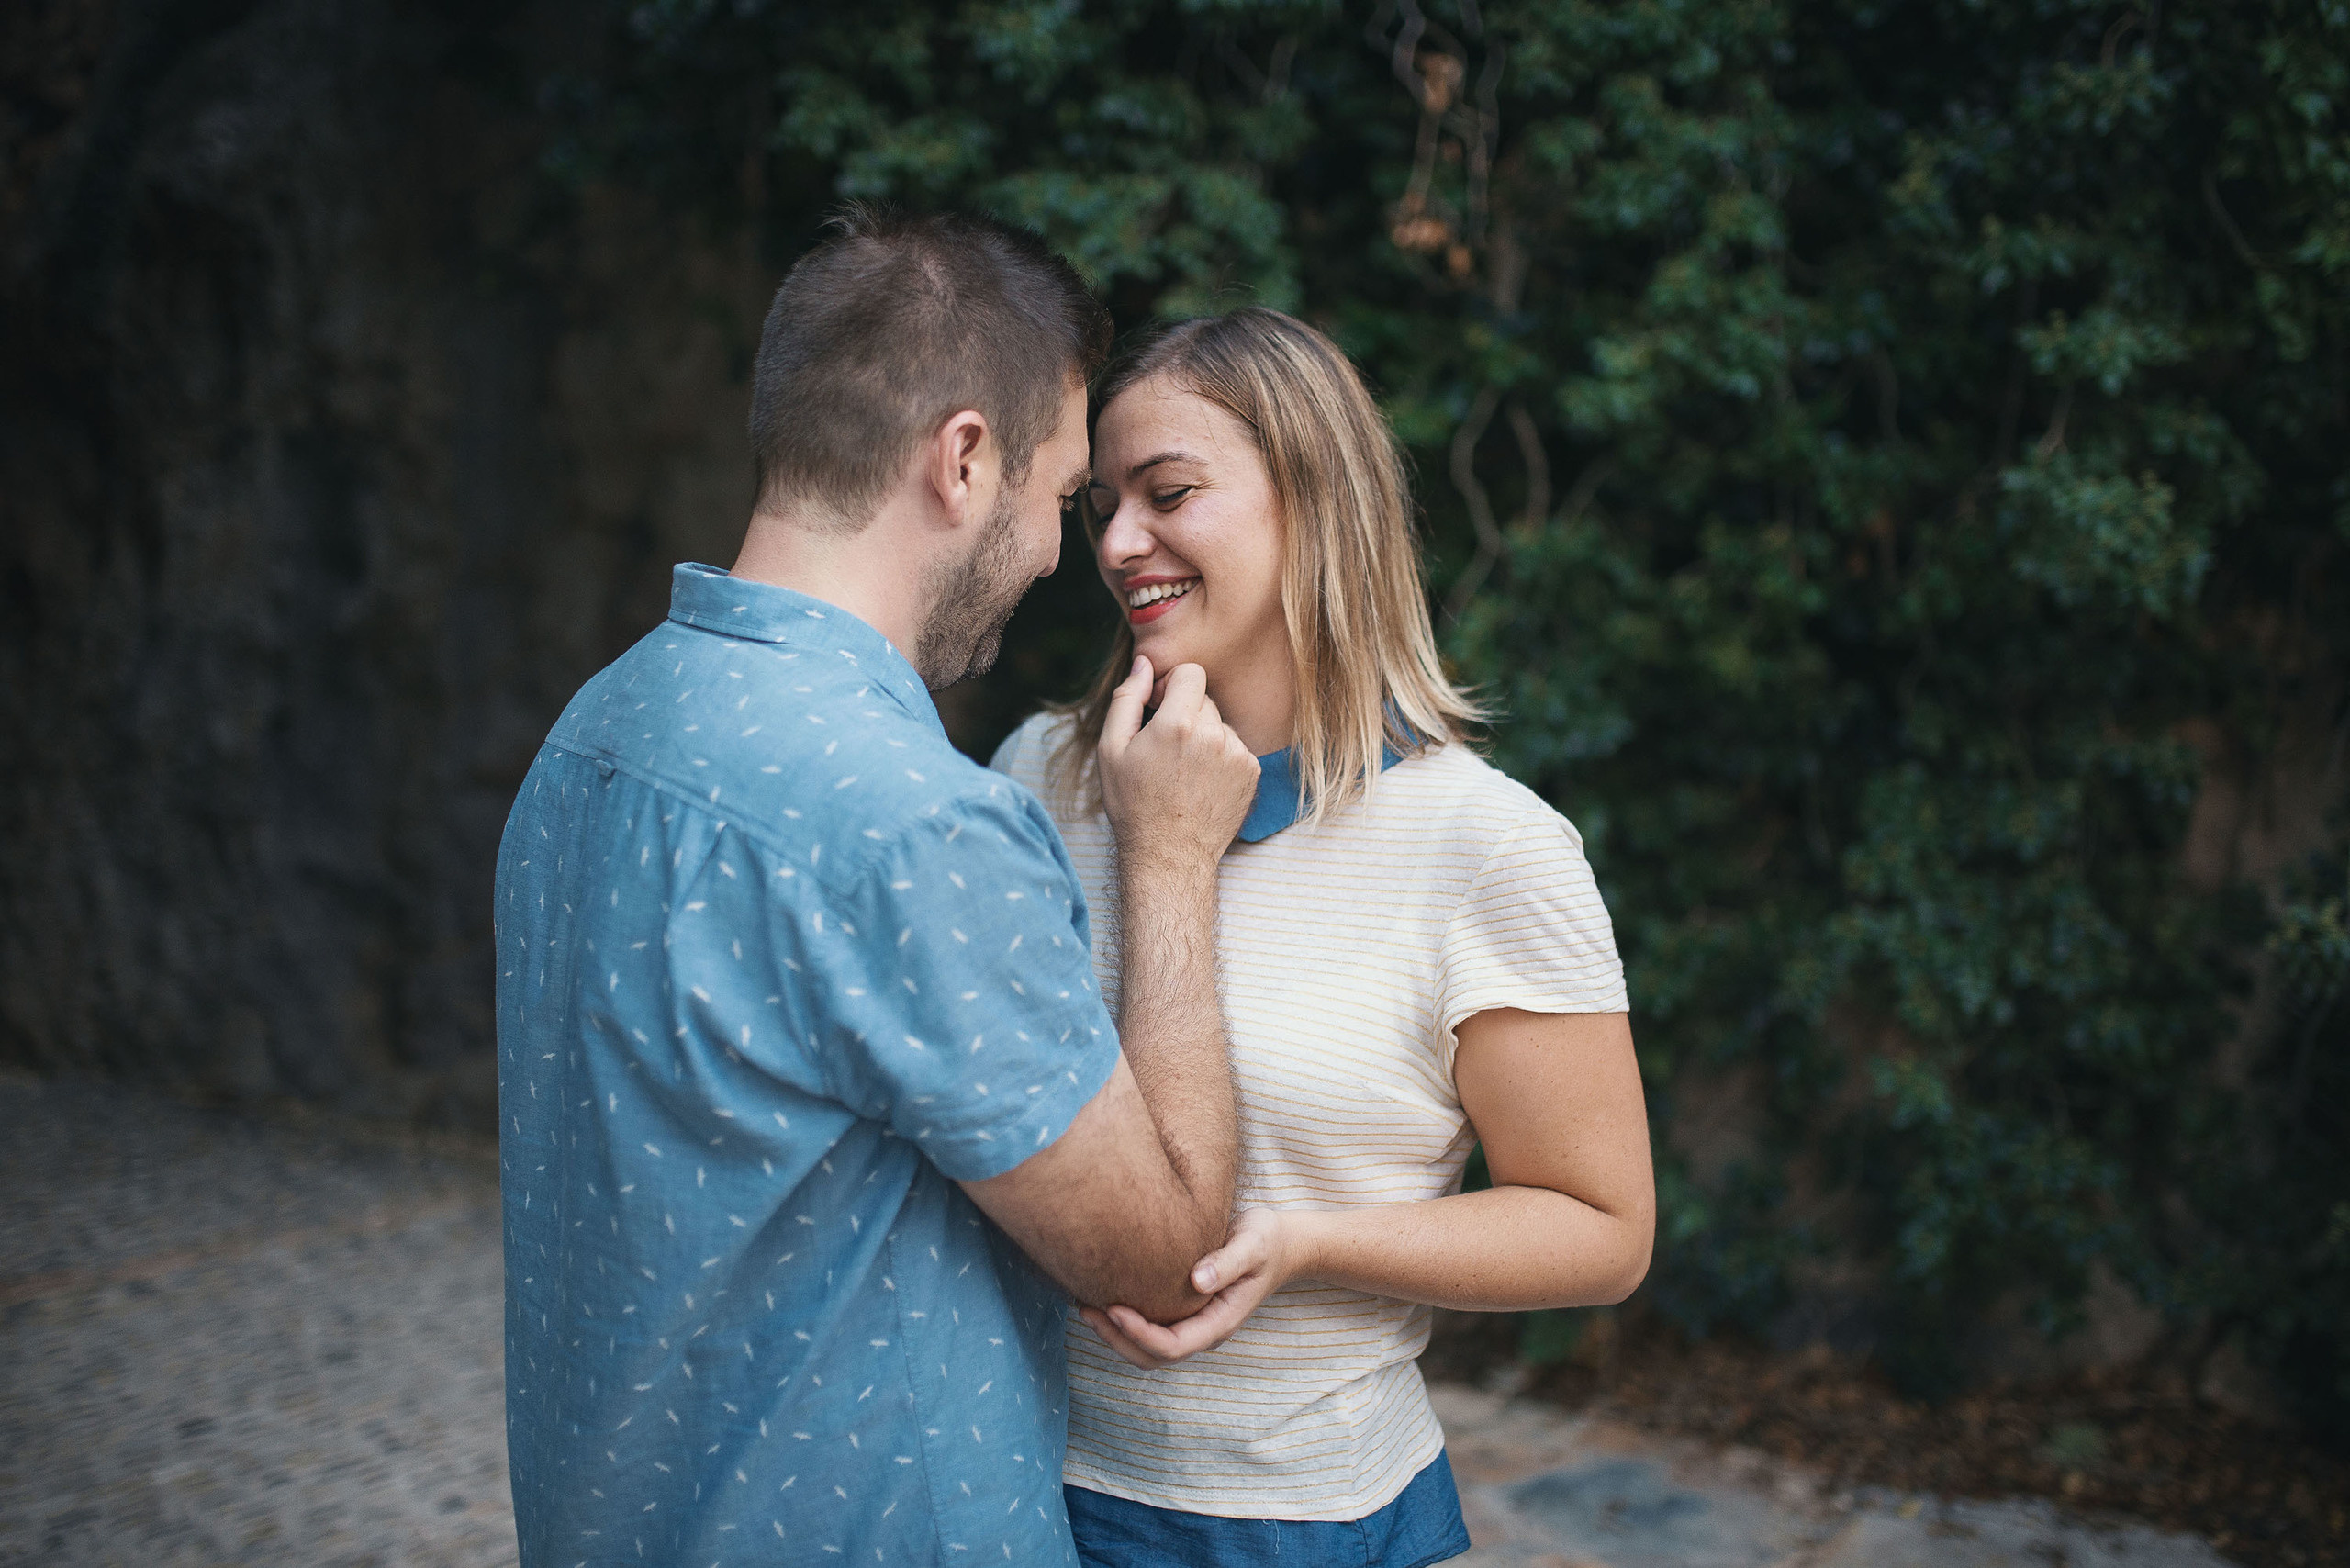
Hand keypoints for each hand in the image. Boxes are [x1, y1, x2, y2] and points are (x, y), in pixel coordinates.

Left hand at [1078, 1208, 1297, 1367]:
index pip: (1173, 1346)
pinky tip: (1102, 1296)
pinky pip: (1149, 1328)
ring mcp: (1192, 1324)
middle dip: (1117, 1340)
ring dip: (1114, 1335)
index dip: (1139, 1334)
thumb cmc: (1267, 1240)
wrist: (1279, 1242)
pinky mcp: (1182, 1311)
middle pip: (1152, 1357)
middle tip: (1086, 1308)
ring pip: (1146, 1349)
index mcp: (1220, 1322)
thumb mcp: (1254, 1244)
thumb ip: (1228, 1262)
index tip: (1113, 1307)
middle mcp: (1203, 1331)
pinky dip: (1121, 1322)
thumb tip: (1197, 1280)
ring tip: (1085, 1305)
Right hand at [1096, 655, 1258, 869]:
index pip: (1190, 672)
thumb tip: (1143, 663)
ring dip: (1204, 737)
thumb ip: (1127, 699)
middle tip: (1166, 750)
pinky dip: (1220, 758)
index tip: (1159, 708)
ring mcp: (1237, 754)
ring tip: (1184, 772)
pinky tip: (1202, 783)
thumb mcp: (1112, 750)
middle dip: (1186, 713)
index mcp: (1178, 723)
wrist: (1170, 854)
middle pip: (1204, 698)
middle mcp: (1214, 734)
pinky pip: (1235, 747)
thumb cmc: (1134, 803)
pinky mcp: (1252, 772)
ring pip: (1220, 724)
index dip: (1172, 686)